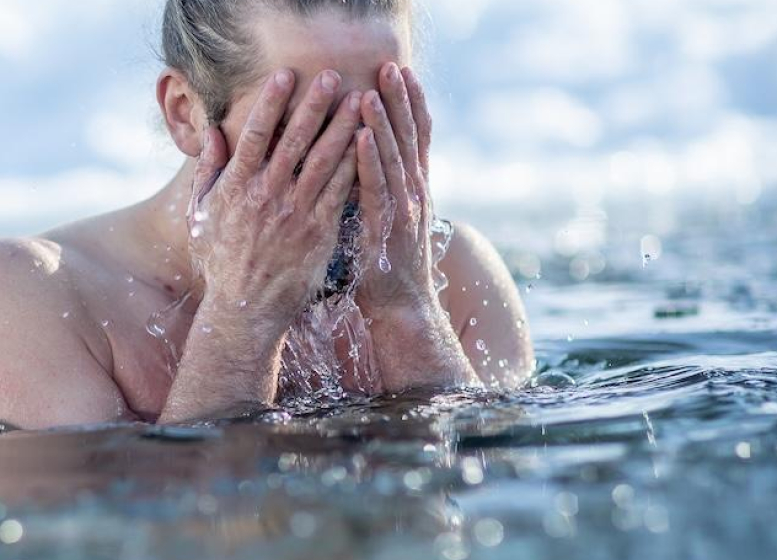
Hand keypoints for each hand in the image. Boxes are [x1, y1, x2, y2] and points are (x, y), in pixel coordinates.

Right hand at [189, 69, 362, 327]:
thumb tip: (213, 134)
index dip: (271, 103)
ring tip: (359, 99)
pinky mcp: (319, 232)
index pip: (255, 135)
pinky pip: (341, 191)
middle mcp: (267, 196)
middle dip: (314, 105)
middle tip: (331, 75)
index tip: (285, 75)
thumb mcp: (201, 216)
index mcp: (237, 188)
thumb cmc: (220, 262)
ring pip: (324, 161)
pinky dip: (355, 164)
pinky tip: (367, 142)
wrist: (244, 311)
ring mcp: (296, 214)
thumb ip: (208, 172)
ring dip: (343, 127)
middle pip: (295, 141)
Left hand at [355, 63, 435, 312]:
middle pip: (409, 138)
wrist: (404, 306)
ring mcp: (404, 210)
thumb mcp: (394, 217)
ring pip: (394, 159)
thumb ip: (388, 187)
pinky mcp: (388, 229)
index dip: (412, 103)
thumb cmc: (390, 262)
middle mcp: (415, 192)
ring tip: (371, 92)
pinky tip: (360, 139)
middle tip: (390, 66)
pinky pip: (377, 189)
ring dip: (383, 124)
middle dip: (399, 101)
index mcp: (416, 187)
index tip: (402, 72)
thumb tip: (373, 157)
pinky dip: (369, 162)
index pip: (416, 136)